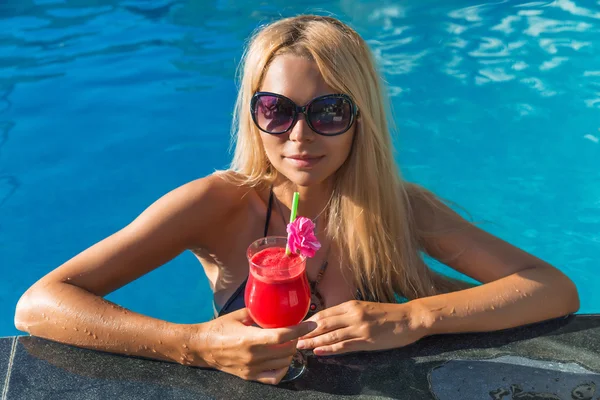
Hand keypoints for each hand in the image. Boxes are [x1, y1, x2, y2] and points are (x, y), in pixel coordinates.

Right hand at [190, 308, 315, 384]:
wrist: (202, 347)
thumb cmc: (219, 328)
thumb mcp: (239, 315)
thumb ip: (257, 312)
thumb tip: (274, 305)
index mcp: (250, 339)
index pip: (282, 336)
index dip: (299, 330)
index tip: (311, 324)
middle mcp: (253, 356)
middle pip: (286, 350)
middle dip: (295, 340)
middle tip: (295, 331)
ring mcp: (252, 368)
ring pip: (283, 363)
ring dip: (290, 353)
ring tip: (288, 343)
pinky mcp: (249, 376)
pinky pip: (274, 377)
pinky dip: (282, 369)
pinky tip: (281, 359)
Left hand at [296, 300, 424, 355]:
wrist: (410, 318)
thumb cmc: (388, 314)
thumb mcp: (365, 308)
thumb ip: (349, 313)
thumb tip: (330, 320)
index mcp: (351, 305)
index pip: (324, 313)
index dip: (308, 321)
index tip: (296, 327)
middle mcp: (353, 314)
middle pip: (323, 323)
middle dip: (306, 332)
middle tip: (291, 338)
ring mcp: (359, 327)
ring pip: (330, 334)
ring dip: (313, 341)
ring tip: (299, 346)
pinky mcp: (366, 340)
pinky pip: (344, 344)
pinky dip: (329, 348)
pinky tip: (318, 351)